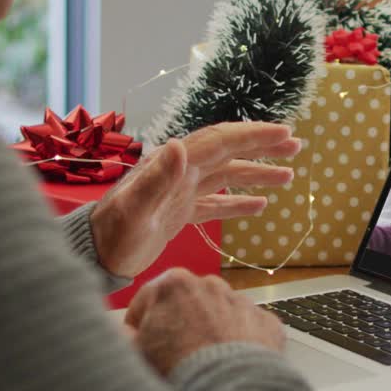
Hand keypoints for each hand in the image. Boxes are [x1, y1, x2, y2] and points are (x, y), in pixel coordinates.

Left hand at [90, 122, 301, 277]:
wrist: (94, 257)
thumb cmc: (112, 236)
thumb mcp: (134, 210)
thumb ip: (156, 179)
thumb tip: (181, 145)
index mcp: (173, 166)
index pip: (221, 142)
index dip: (254, 136)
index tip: (284, 133)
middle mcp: (180, 173)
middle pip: (228, 152)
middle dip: (262, 146)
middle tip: (296, 144)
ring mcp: (180, 193)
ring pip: (226, 176)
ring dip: (256, 173)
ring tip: (288, 175)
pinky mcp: (179, 213)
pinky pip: (216, 203)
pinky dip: (238, 202)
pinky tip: (260, 205)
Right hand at [124, 268, 284, 375]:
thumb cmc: (176, 370)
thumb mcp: (132, 352)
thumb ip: (120, 335)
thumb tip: (122, 332)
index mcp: (172, 283)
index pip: (146, 302)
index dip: (139, 327)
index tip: (141, 347)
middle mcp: (210, 284)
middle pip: (185, 305)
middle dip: (178, 326)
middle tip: (174, 357)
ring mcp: (242, 302)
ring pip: (218, 315)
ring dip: (210, 333)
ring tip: (204, 364)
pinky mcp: (267, 322)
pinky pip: (248, 330)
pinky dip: (239, 344)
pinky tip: (229, 366)